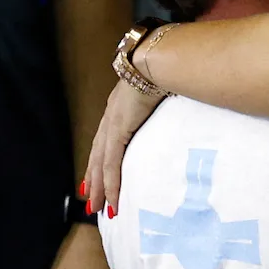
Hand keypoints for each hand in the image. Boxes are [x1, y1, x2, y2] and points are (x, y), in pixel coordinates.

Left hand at [86, 77, 164, 216]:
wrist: (157, 61)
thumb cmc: (164, 71)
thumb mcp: (160, 89)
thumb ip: (160, 101)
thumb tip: (177, 104)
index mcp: (119, 107)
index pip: (105, 139)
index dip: (100, 159)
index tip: (97, 175)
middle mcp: (111, 116)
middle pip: (97, 154)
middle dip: (93, 179)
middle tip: (91, 200)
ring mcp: (112, 124)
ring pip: (100, 163)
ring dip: (98, 187)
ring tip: (97, 207)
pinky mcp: (118, 131)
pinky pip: (111, 164)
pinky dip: (111, 183)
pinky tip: (112, 198)